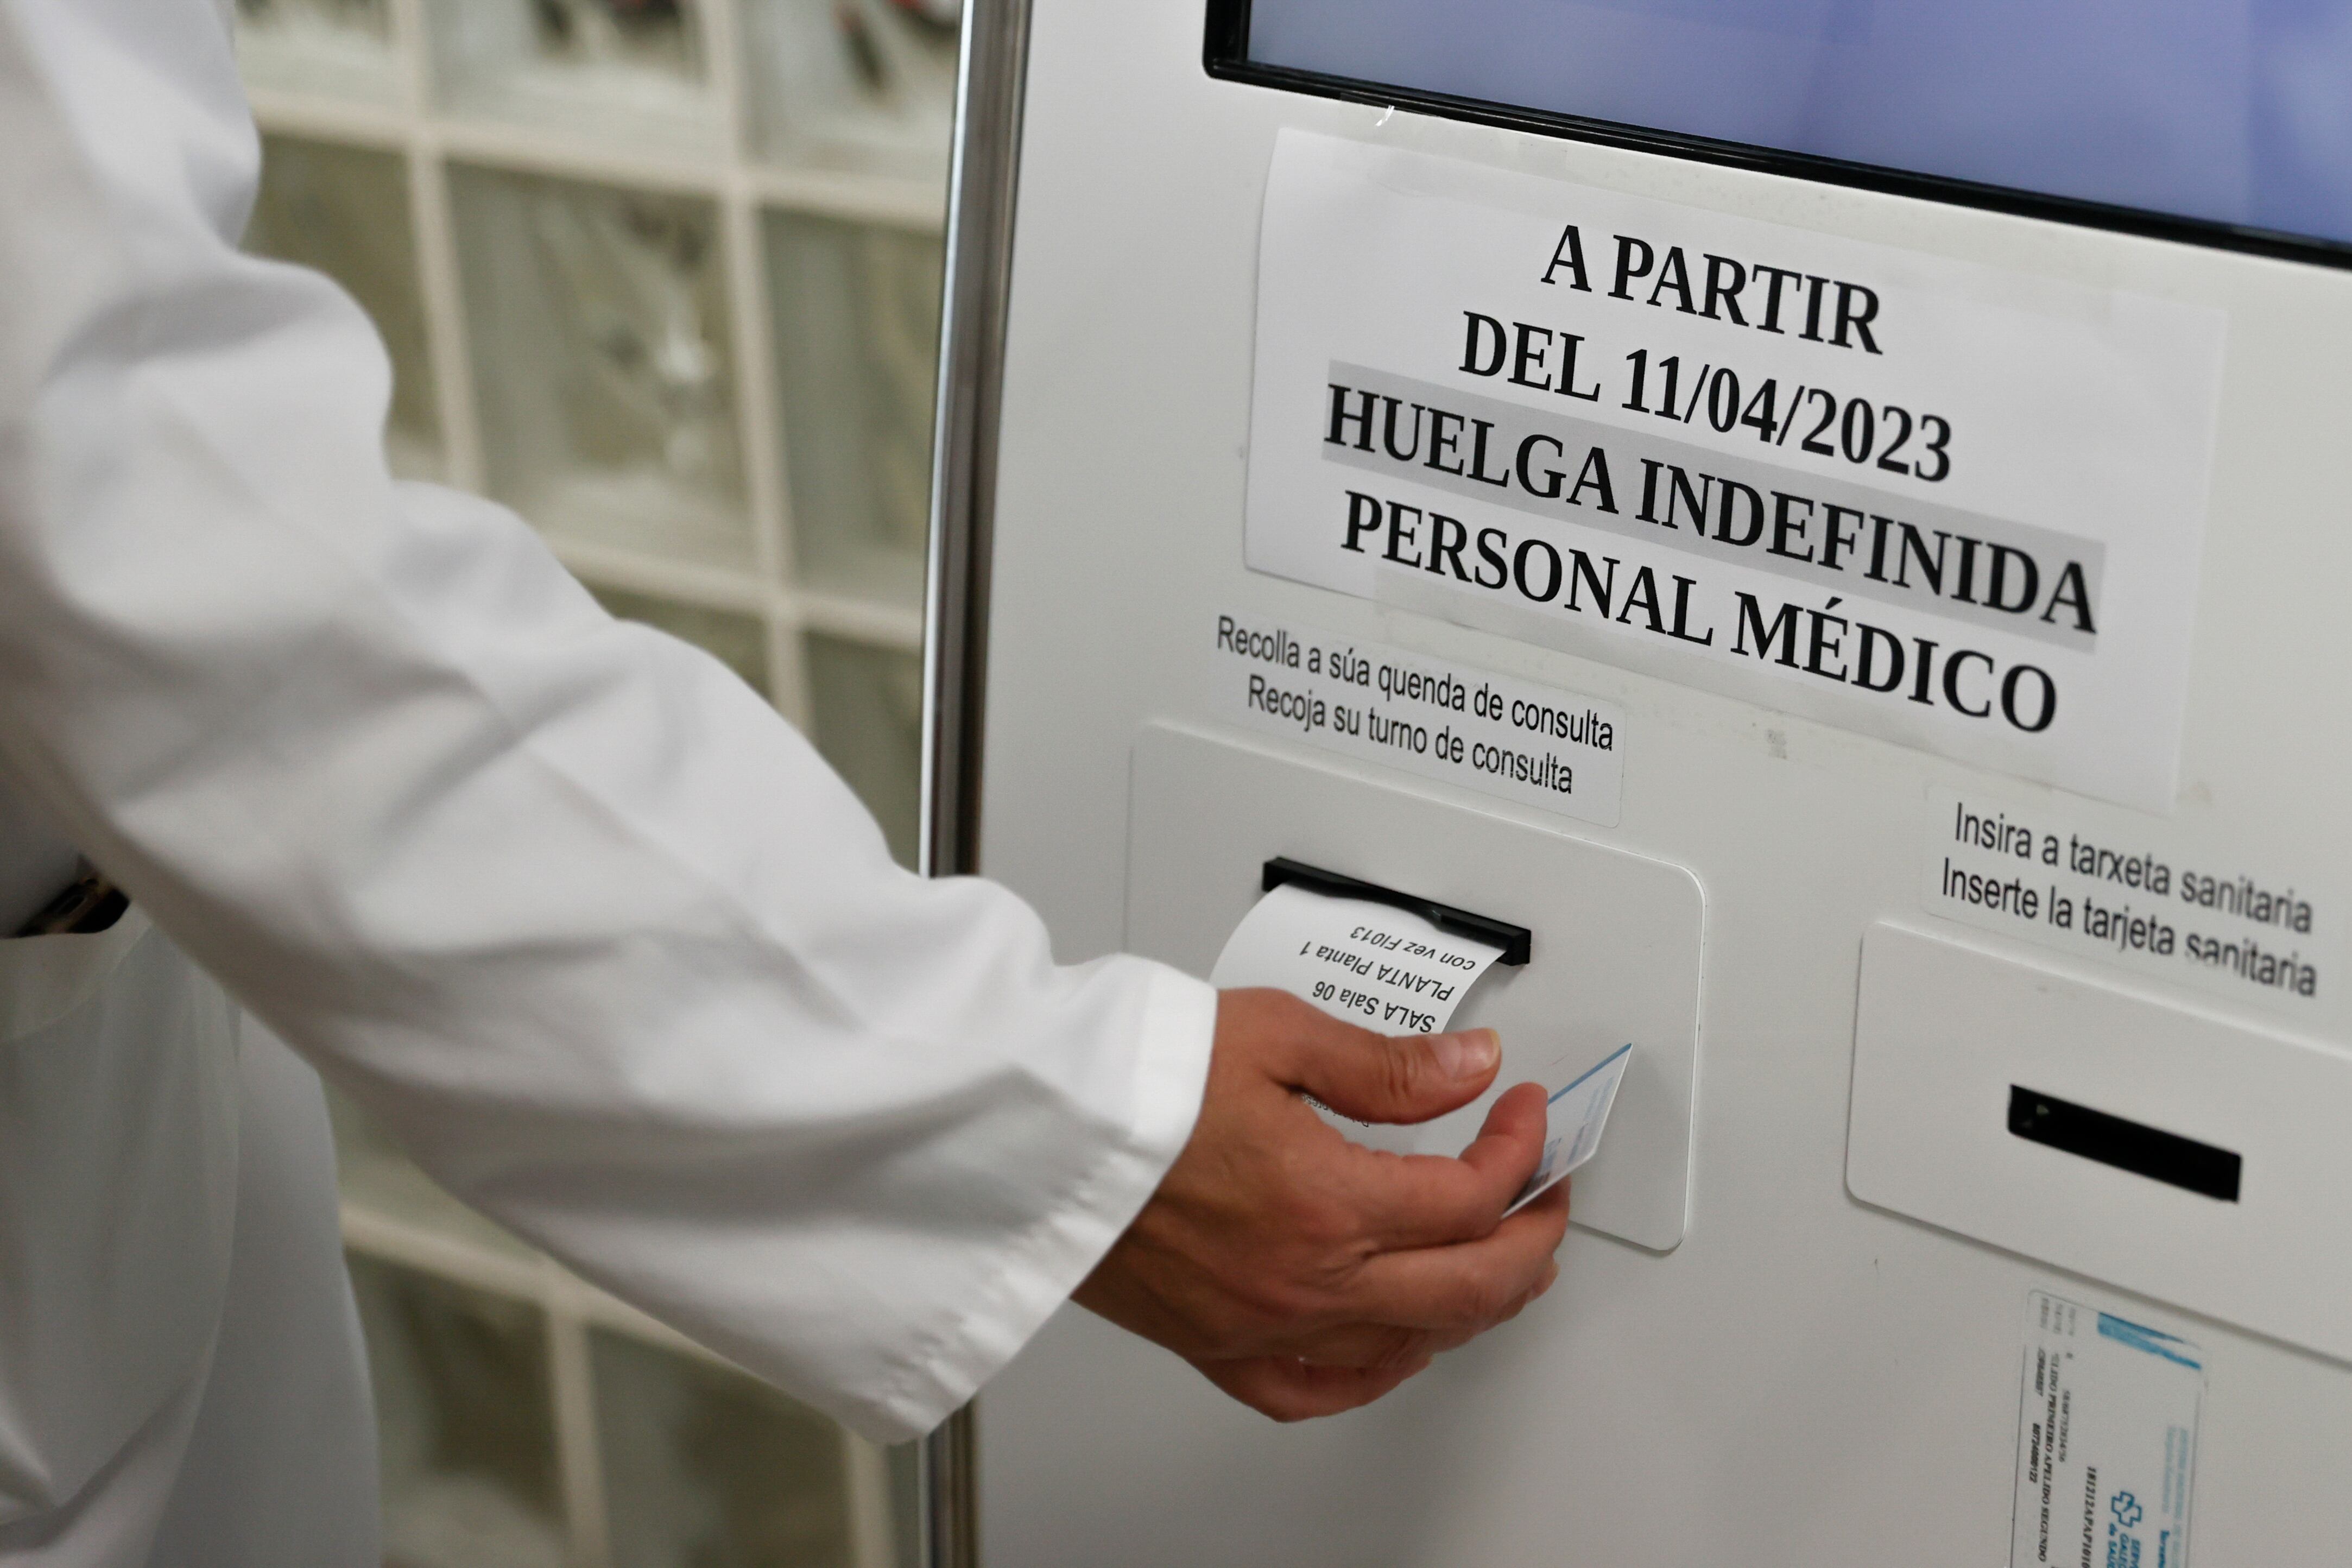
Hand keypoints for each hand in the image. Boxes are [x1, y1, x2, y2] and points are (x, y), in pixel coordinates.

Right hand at [1073, 988, 1569, 1420]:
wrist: (1029, 1128)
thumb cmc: (1129, 1079)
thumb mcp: (1274, 1035)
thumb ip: (1386, 1065)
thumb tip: (1469, 1068)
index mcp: (1325, 1200)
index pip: (1471, 1195)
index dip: (1519, 1149)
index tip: (1519, 1110)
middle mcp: (1303, 1278)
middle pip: (1470, 1286)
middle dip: (1532, 1237)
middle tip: (1545, 1191)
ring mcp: (1260, 1322)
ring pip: (1410, 1344)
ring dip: (1477, 1303)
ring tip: (1501, 1262)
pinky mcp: (1213, 1343)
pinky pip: (1315, 1389)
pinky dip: (1376, 1373)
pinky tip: (1397, 1348)